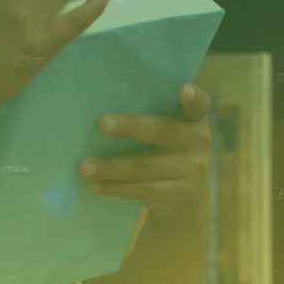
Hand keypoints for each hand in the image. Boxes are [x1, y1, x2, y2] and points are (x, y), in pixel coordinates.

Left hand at [78, 84, 211, 224]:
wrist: (193, 193)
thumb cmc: (172, 150)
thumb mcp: (173, 130)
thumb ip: (154, 118)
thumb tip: (103, 114)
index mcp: (195, 119)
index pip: (199, 104)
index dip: (193, 98)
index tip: (184, 90)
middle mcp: (199, 141)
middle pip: (163, 132)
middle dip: (131, 128)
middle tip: (101, 123)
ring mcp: (194, 169)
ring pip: (146, 167)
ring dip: (112, 167)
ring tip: (84, 167)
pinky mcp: (183, 193)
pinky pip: (144, 190)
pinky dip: (117, 188)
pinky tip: (96, 186)